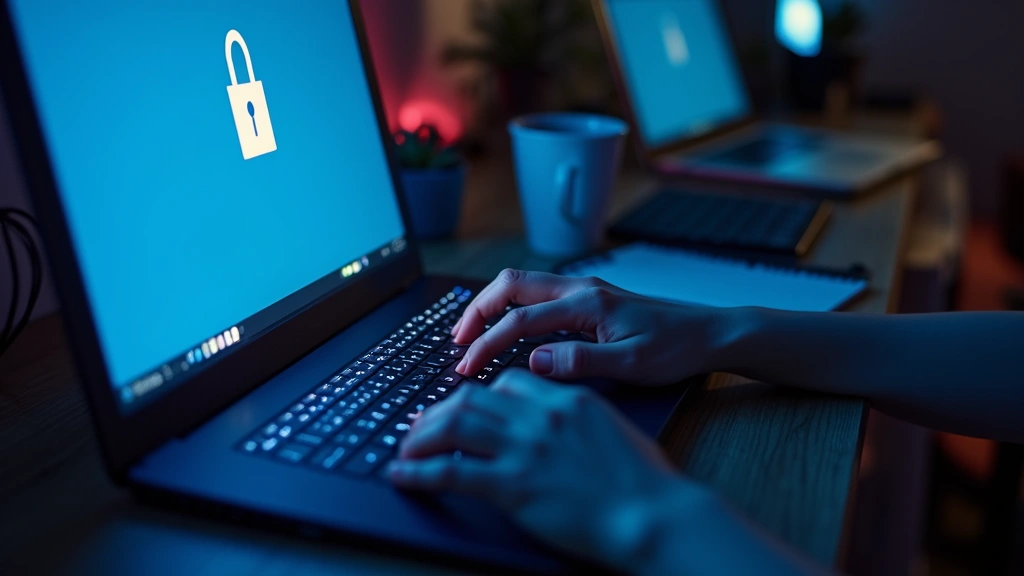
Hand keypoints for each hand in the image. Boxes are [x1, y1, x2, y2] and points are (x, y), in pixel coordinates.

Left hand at [389, 369, 686, 569]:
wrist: (652, 515)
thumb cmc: (644, 482)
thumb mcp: (614, 430)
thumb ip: (580, 419)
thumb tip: (561, 426)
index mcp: (567, 400)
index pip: (510, 383)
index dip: (480, 395)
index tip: (466, 409)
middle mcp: (540, 417)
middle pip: (471, 397)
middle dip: (438, 412)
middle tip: (422, 427)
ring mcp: (524, 449)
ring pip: (453, 425)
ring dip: (420, 437)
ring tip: (406, 450)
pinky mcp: (513, 486)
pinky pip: (451, 472)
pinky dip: (419, 472)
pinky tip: (403, 475)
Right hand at [451, 269, 720, 385]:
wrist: (709, 333)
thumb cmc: (676, 350)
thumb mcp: (631, 366)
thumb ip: (581, 363)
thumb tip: (535, 362)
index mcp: (587, 304)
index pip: (521, 320)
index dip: (488, 344)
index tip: (467, 368)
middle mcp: (581, 289)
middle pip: (511, 285)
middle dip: (477, 310)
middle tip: (456, 341)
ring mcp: (585, 291)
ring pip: (522, 285)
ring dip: (492, 306)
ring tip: (471, 334)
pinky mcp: (590, 299)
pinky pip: (538, 295)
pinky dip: (512, 308)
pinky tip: (507, 330)